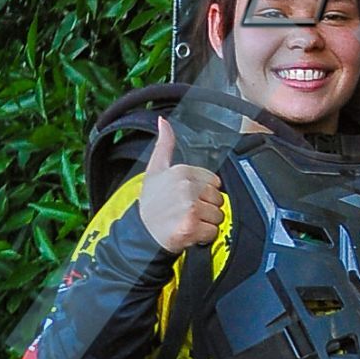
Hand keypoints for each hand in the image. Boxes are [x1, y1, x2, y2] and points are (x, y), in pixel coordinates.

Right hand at [136, 114, 223, 254]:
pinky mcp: (191, 226)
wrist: (141, 233)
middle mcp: (186, 188)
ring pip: (218, 216)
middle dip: (207, 208)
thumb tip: (163, 121)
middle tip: (186, 211)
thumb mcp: (155, 169)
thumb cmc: (151, 203)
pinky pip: (213, 232)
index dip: (204, 193)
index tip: (187, 197)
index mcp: (182, 171)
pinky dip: (203, 237)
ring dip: (205, 223)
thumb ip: (164, 144)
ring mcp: (189, 207)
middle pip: (219, 199)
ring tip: (186, 221)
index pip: (215, 182)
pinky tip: (188, 232)